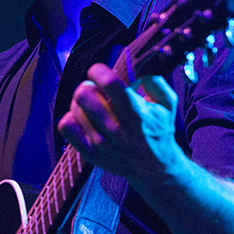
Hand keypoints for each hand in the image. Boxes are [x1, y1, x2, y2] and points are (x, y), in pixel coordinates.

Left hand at [56, 63, 183, 185]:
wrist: (154, 169)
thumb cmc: (159, 131)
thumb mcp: (167, 103)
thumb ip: (154, 79)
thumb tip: (136, 64)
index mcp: (136, 114)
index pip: (109, 83)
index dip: (99, 71)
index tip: (100, 72)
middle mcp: (116, 129)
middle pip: (84, 94)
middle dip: (89, 86)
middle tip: (97, 92)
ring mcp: (100, 143)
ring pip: (74, 108)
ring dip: (81, 103)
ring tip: (94, 107)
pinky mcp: (89, 153)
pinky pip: (66, 127)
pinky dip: (72, 118)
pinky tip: (84, 119)